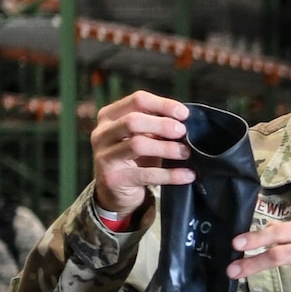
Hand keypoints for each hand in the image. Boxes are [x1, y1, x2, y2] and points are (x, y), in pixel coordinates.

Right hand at [90, 91, 192, 215]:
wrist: (115, 191)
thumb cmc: (134, 159)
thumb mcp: (142, 137)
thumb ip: (157, 126)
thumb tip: (185, 120)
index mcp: (109, 116)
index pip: (137, 100)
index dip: (163, 104)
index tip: (184, 113)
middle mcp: (102, 133)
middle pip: (133, 120)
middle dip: (162, 125)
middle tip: (183, 132)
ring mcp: (104, 156)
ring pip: (138, 145)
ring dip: (167, 148)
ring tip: (185, 153)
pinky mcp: (113, 179)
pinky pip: (147, 174)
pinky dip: (171, 174)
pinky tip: (188, 174)